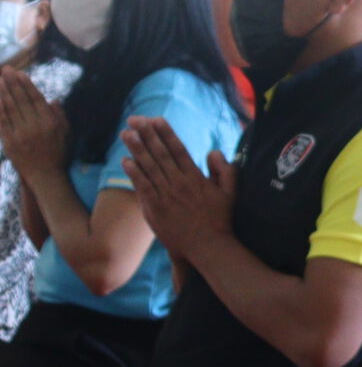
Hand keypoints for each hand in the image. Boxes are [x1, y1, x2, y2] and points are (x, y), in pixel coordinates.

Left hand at [0, 67, 66, 175]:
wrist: (45, 175)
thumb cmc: (58, 153)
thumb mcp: (66, 133)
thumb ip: (60, 116)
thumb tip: (53, 100)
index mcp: (49, 122)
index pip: (36, 99)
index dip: (26, 85)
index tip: (19, 73)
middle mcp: (34, 126)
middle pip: (21, 100)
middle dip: (12, 84)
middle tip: (5, 70)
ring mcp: (20, 133)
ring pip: (9, 108)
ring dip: (3, 93)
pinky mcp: (9, 141)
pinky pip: (1, 121)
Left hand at [121, 117, 233, 264]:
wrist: (208, 247)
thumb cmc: (221, 220)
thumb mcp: (231, 193)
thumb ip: (225, 170)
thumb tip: (213, 152)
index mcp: (196, 178)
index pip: (178, 149)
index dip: (166, 133)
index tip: (156, 120)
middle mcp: (179, 183)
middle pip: (160, 154)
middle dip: (146, 135)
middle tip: (135, 119)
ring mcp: (166, 196)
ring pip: (148, 167)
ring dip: (136, 149)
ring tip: (125, 133)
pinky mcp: (155, 209)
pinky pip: (142, 187)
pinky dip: (134, 173)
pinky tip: (126, 161)